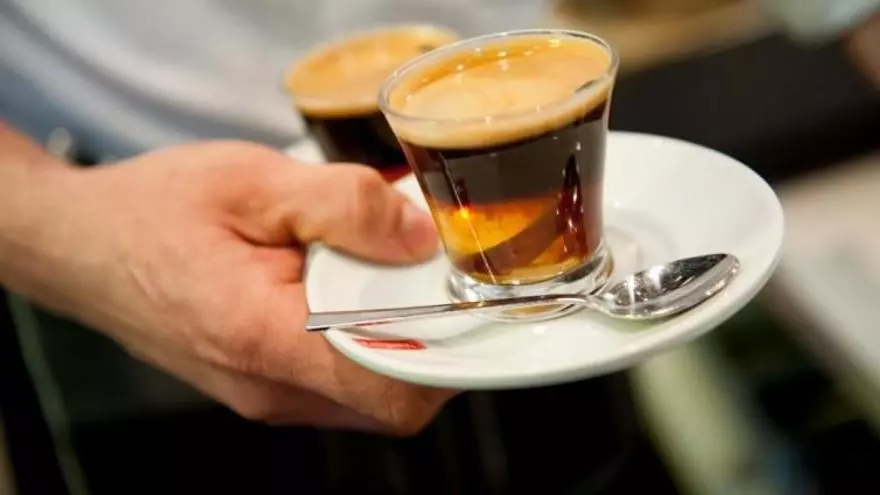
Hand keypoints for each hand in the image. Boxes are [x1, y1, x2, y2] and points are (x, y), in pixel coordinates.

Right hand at [5, 138, 450, 433]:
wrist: (81, 244)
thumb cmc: (156, 210)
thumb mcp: (253, 182)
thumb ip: (344, 206)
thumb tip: (419, 238)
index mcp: (267, 338)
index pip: (394, 391)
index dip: (450, 356)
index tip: (469, 306)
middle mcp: (268, 387)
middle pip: (391, 398)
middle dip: (430, 341)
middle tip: (429, 274)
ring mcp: (262, 395)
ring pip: (365, 394)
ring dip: (393, 341)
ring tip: (381, 273)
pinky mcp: (257, 384)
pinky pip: (334, 383)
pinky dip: (358, 342)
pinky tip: (344, 288)